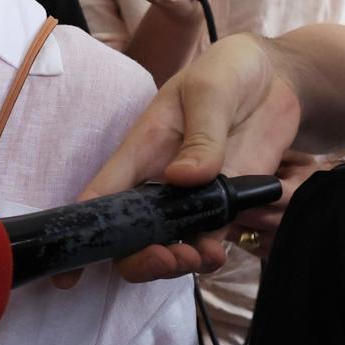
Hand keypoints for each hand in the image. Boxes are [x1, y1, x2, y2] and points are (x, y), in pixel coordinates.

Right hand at [67, 32, 301, 282]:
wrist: (277, 78)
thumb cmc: (229, 72)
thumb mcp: (212, 90)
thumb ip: (201, 135)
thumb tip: (184, 178)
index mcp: (141, 151)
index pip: (101, 196)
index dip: (80, 234)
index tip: (68, 272)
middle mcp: (157, 182)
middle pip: (130, 235)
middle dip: (138, 258)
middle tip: (166, 257)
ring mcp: (191, 198)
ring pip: (166, 245)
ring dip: (174, 263)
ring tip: (196, 257)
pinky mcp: (224, 206)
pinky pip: (207, 241)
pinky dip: (207, 258)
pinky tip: (216, 254)